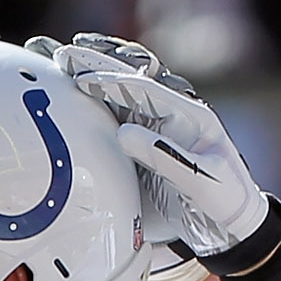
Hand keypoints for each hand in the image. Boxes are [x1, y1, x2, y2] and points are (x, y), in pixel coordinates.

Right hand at [27, 35, 274, 258]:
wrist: (226, 227)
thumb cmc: (223, 201)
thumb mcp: (203, 181)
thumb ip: (168, 158)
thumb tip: (124, 133)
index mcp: (190, 115)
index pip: (146, 91)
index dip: (113, 82)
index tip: (83, 77)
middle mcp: (168, 114)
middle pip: (127, 80)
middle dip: (94, 63)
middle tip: (61, 52)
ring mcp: (151, 127)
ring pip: (114, 94)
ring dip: (86, 74)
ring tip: (54, 58)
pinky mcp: (138, 145)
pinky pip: (109, 119)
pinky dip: (85, 104)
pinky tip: (62, 93)